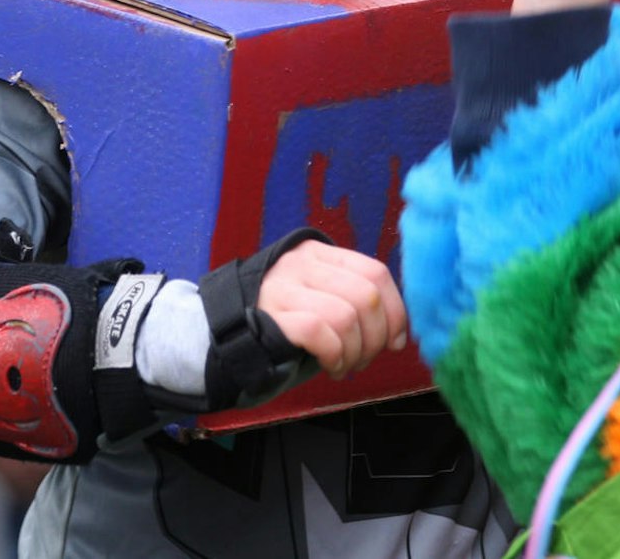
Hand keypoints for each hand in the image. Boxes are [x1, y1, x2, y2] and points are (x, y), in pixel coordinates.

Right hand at [255, 242, 407, 379]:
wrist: (222, 337)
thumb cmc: (282, 323)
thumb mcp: (318, 297)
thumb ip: (351, 299)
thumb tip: (396, 328)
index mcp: (319, 254)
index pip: (375, 271)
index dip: (395, 310)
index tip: (396, 341)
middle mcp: (302, 263)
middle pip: (365, 295)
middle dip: (376, 337)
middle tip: (365, 359)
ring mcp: (283, 287)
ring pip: (345, 315)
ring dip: (355, 351)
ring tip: (346, 365)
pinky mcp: (270, 316)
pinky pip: (318, 331)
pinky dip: (334, 354)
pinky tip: (331, 366)